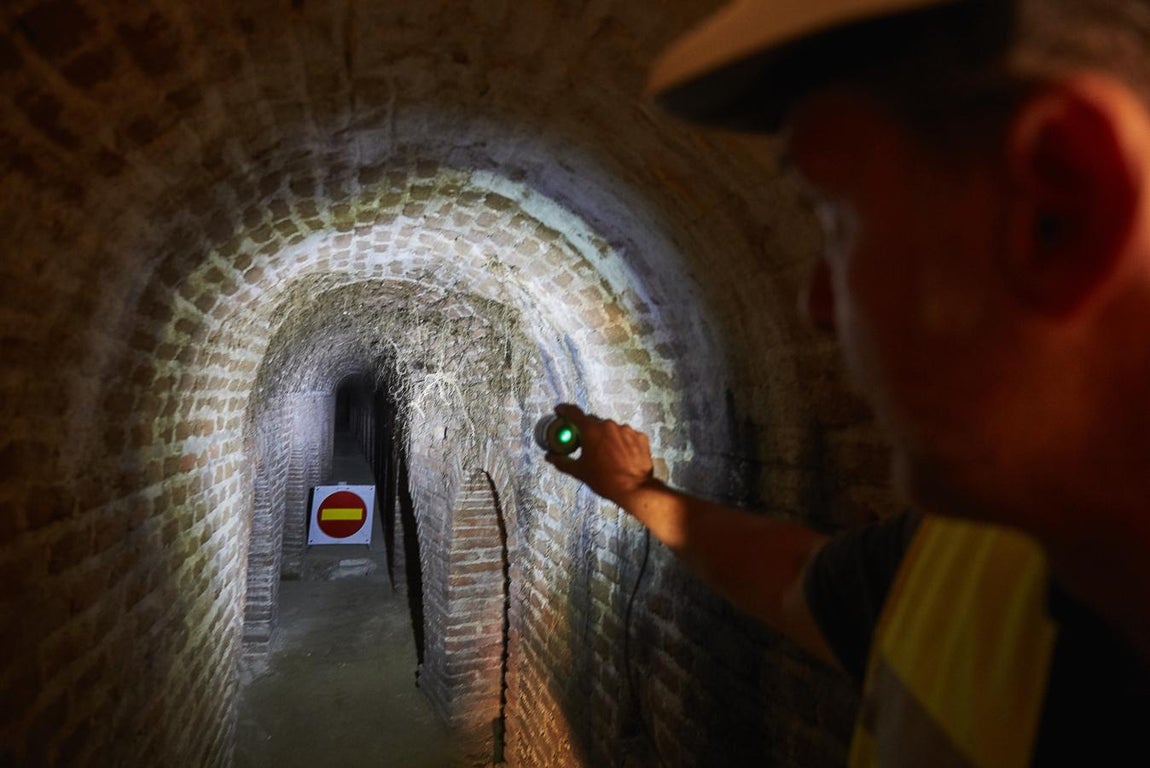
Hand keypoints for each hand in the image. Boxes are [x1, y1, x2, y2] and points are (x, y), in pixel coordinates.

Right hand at [544, 404, 658, 505]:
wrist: (634, 489)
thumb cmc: (604, 480)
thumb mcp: (580, 472)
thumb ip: (562, 462)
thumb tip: (549, 456)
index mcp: (591, 430)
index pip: (574, 413)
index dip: (565, 410)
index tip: (559, 411)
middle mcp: (609, 424)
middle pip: (594, 422)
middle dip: (588, 430)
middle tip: (586, 443)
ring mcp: (627, 429)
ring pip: (612, 429)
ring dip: (607, 437)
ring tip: (608, 454)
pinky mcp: (640, 437)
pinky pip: (627, 436)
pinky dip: (623, 442)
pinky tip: (623, 456)